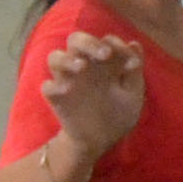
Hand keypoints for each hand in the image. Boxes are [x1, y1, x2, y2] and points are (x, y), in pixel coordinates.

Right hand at [40, 33, 143, 164]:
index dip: (115, 43)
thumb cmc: (118, 115)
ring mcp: (67, 80)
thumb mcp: (133, 94)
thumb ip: (134, 71)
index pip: (105, 40)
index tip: (129, 63)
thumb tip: (134, 44)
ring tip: (82, 67)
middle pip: (75, 39)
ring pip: (54, 56)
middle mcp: (84, 67)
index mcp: (103, 63)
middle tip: (104, 54)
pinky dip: (54, 85)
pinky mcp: (56, 98)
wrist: (99, 142)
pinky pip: (47, 86)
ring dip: (67, 58)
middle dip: (88, 42)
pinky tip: (66, 91)